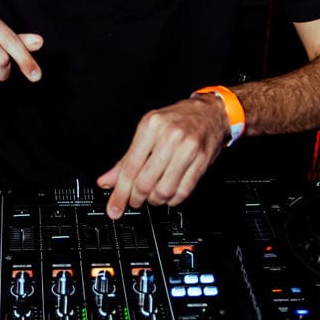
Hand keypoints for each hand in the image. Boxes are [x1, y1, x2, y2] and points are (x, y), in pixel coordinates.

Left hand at [96, 94, 229, 219]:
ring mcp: (188, 148)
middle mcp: (169, 136)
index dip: (120, 192)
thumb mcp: (148, 131)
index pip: (130, 167)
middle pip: (146, 181)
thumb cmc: (179, 120)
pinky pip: (184, 190)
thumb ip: (127, 158)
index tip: (115, 206)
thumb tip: (107, 180)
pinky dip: (173, 199)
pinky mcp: (202, 160)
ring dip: (155, 200)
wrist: (211, 112)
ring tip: (153, 197)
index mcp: (151, 126)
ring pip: (164, 189)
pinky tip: (169, 196)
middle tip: (135, 201)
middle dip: (137, 198)